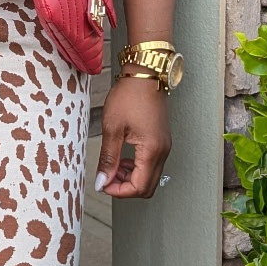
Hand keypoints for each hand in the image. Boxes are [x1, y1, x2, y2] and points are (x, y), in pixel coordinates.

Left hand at [95, 73, 170, 198]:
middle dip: (125, 187)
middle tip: (107, 177)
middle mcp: (162, 151)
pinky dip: (136, 167)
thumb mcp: (112, 128)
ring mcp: (164, 146)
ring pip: (150, 176)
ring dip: (130, 177)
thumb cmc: (130, 95)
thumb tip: (102, 181)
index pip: (139, 187)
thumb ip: (108, 158)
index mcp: (152, 150)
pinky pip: (151, 164)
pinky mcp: (161, 140)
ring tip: (113, 166)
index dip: (119, 191)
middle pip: (147, 186)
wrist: (145, 74)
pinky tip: (123, 157)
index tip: (103, 184)